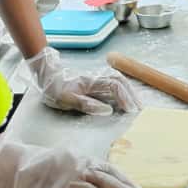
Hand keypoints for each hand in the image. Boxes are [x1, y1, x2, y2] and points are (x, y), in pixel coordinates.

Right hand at [0, 136, 145, 187]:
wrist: (12, 165)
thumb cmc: (38, 161)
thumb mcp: (65, 157)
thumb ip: (83, 166)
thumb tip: (101, 177)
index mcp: (81, 158)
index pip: (110, 169)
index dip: (126, 180)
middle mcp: (78, 169)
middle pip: (107, 182)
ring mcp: (67, 184)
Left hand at [27, 47, 141, 114]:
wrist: (47, 76)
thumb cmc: (56, 89)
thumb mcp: (67, 100)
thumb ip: (87, 104)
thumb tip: (107, 110)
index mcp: (92, 81)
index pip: (115, 86)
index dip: (124, 98)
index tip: (129, 110)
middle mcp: (98, 76)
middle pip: (121, 81)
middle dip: (131, 95)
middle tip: (139, 109)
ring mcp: (98, 77)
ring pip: (119, 80)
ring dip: (129, 91)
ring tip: (136, 104)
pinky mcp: (97, 80)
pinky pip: (115, 82)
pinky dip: (124, 89)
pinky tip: (126, 97)